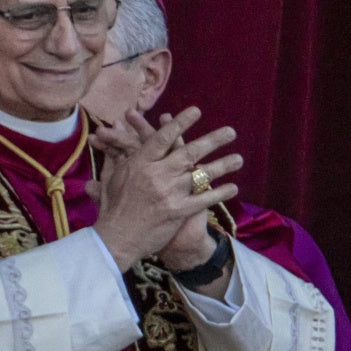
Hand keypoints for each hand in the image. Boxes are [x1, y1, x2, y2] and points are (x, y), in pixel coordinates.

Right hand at [90, 107, 242, 270]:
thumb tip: (115, 124)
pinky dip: (219, 193)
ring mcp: (170, 193)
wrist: (116, 238)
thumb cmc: (112, 207)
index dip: (180, 123)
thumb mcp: (111, 175)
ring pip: (201, 174)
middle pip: (189, 152)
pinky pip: (203, 200)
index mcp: (140, 163)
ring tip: (239, 159)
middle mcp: (158, 174)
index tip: (196, 112)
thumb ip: (116, 150)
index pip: (163, 138)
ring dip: (223, 165)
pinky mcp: (178, 211)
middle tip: (231, 131)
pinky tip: (234, 188)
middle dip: (212, 140)